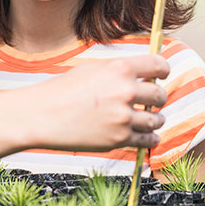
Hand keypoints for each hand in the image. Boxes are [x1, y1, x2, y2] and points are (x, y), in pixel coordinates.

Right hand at [14, 54, 169, 151]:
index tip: (160, 76)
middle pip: (160, 95)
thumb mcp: (91, 70)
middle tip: (151, 101)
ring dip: (155, 119)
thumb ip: (118, 71)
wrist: (41, 115)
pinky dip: (149, 137)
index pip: (158, 65)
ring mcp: (123, 117)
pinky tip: (146, 134)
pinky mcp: (119, 138)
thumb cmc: (62, 90)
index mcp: (119, 69)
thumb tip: (142, 74)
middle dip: (157, 98)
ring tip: (148, 119)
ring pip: (156, 119)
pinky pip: (147, 139)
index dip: (163, 70)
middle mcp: (125, 91)